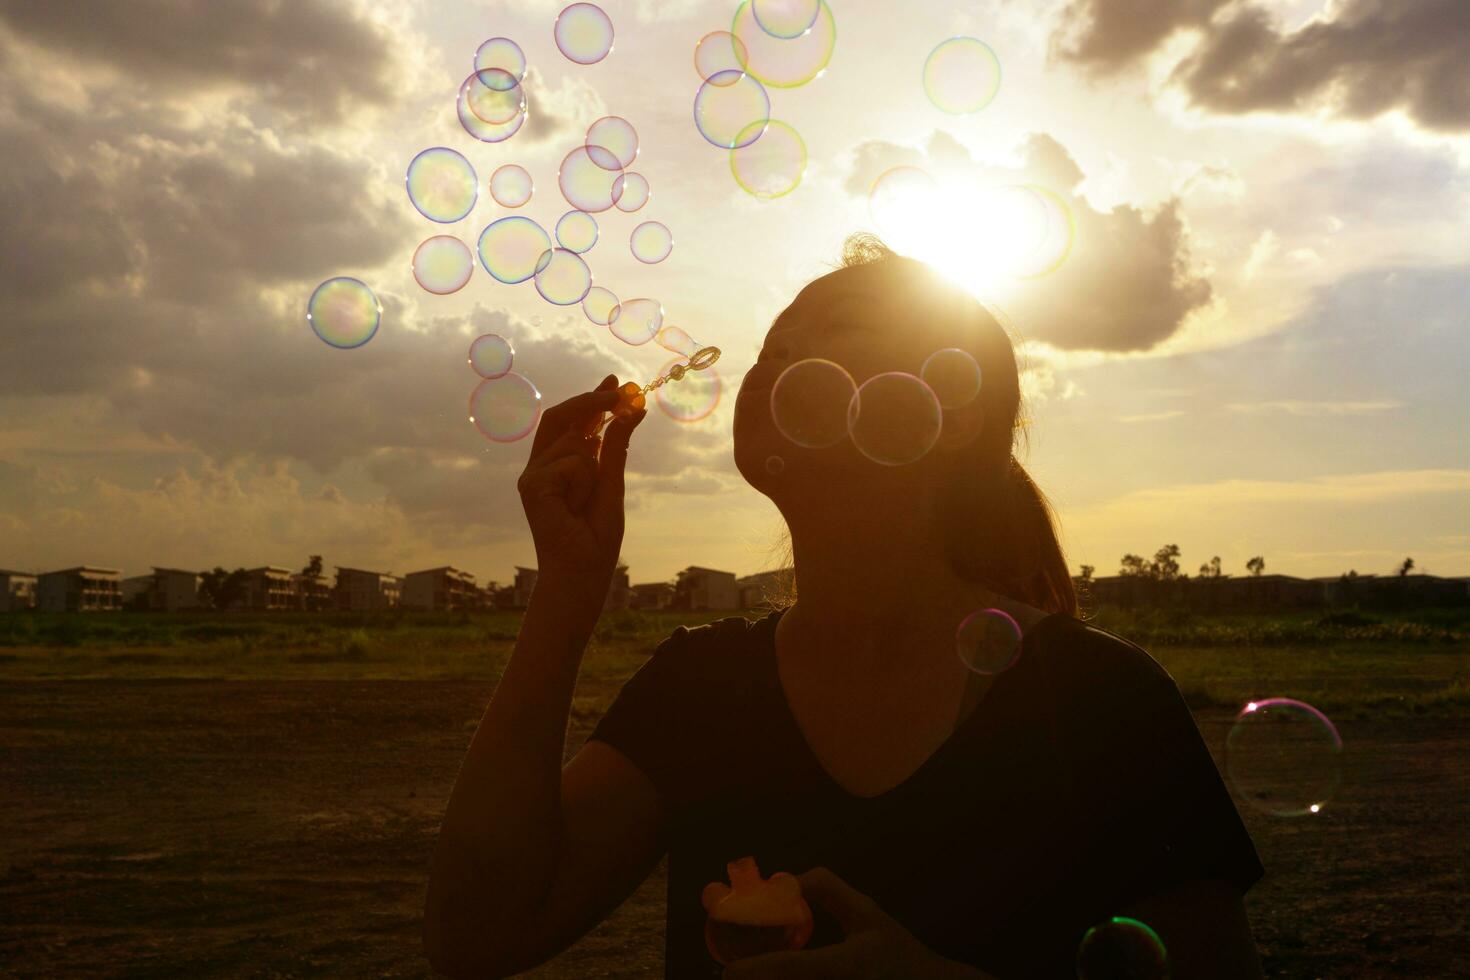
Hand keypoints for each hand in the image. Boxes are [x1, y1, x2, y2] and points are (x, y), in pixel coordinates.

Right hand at [516, 373, 645, 587]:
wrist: (582, 573)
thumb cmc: (595, 537)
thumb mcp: (613, 484)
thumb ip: (616, 448)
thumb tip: (633, 411)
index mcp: (557, 466)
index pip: (572, 424)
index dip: (591, 400)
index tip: (615, 381)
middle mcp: (540, 466)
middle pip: (561, 417)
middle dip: (591, 400)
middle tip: (620, 390)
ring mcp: (532, 475)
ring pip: (576, 443)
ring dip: (594, 469)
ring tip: (585, 503)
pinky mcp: (531, 484)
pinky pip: (572, 462)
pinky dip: (584, 482)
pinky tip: (574, 509)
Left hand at [721, 867, 980, 979]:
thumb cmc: (895, 950)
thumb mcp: (866, 913)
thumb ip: (828, 890)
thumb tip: (786, 881)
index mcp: (845, 965)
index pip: (791, 968)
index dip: (755, 969)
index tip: (729, 971)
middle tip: (731, 973)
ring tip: (747, 974)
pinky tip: (772, 974)